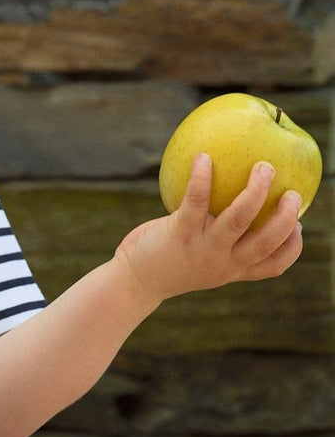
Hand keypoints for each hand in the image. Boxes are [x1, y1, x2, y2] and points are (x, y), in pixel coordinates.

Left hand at [115, 153, 303, 303]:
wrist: (135, 279)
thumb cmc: (170, 261)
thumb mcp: (202, 257)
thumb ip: (221, 240)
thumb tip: (237, 200)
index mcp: (232, 269)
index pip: (272, 266)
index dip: (291, 248)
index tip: (301, 227)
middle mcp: (222, 263)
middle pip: (265, 242)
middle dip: (285, 217)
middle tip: (294, 192)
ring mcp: (202, 249)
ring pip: (238, 220)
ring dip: (255, 192)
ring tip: (264, 167)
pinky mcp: (179, 234)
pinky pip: (195, 201)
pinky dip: (202, 178)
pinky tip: (203, 156)